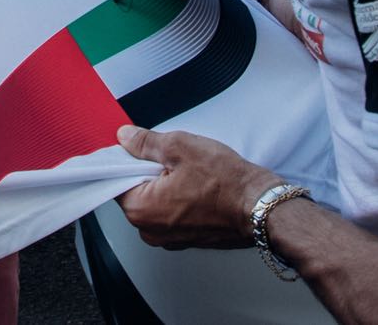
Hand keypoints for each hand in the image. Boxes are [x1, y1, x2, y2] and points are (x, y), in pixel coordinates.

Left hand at [116, 125, 277, 249]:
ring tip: (189, 172)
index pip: (115, 180)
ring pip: (155, 201)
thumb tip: (126, 138)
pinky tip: (197, 186)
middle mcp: (150, 231)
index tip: (138, 148)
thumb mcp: (179, 147)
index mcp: (141, 210)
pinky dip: (179, 197)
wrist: (261, 208)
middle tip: (172, 159)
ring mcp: (169, 238)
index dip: (127, 158)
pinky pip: (172, 213)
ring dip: (165, 184)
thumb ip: (145, 142)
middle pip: (134, 191)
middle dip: (148, 171)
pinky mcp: (187, 239)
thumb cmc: (226, 183)